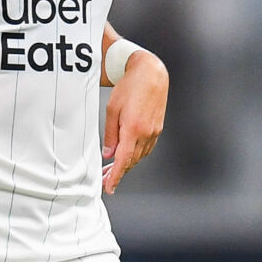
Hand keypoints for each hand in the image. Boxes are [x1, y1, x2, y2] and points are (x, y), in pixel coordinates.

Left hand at [101, 52, 167, 193]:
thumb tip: (108, 154)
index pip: (124, 160)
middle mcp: (146, 133)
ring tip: (112, 170)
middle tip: (105, 181)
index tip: (109, 188)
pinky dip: (135, 155)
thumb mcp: (112, 109)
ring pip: (139, 156)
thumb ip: (111, 134)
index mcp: (133, 129)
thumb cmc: (129, 87)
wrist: (151, 73)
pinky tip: (127, 155)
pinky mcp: (157, 128)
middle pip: (132, 161)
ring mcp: (154, 132)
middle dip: (118, 173)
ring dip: (127, 165)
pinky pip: (146, 148)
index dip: (116, 177)